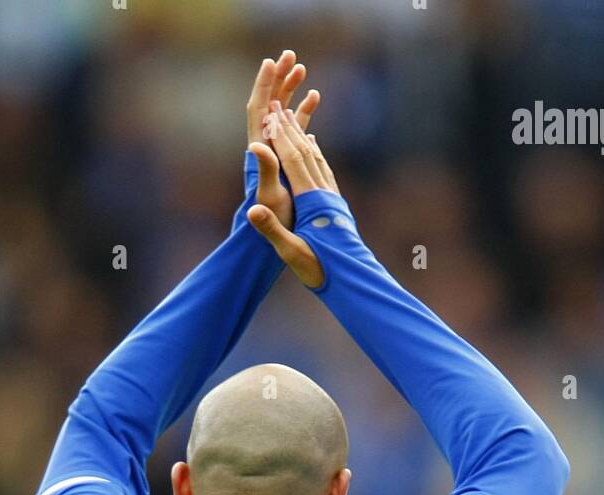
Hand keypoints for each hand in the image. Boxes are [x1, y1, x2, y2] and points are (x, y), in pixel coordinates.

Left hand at [246, 51, 319, 230]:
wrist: (276, 240)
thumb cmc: (273, 222)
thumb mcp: (269, 196)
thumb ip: (264, 171)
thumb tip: (255, 145)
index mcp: (260, 153)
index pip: (258, 111)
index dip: (264, 86)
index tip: (271, 62)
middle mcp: (266, 149)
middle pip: (269, 105)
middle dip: (278, 79)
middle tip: (290, 55)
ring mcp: (278, 154)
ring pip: (282, 113)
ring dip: (290, 90)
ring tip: (302, 68)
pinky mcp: (289, 161)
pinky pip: (295, 129)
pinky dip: (303, 111)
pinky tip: (314, 98)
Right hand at [247, 103, 339, 288]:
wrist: (352, 279)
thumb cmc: (319, 268)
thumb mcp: (291, 252)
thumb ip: (271, 230)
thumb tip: (252, 211)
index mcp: (311, 200)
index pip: (293, 160)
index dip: (280, 136)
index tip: (269, 115)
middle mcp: (324, 193)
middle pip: (305, 152)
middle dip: (289, 128)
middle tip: (276, 106)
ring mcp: (332, 197)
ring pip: (316, 158)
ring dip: (301, 136)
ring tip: (291, 118)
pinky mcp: (337, 204)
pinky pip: (324, 171)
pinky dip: (315, 154)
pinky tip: (312, 147)